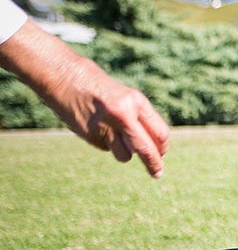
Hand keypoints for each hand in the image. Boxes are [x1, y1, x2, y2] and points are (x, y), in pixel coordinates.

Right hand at [60, 61, 170, 177]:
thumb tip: (152, 147)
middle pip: (146, 149)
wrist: (63, 76)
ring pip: (125, 155)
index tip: (162, 154)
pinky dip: (104, 142)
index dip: (162, 147)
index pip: (160, 133)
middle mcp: (124, 115)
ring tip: (113, 135)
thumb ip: (138, 118)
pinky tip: (94, 126)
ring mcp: (106, 127)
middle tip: (157, 174)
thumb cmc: (98, 86)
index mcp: (136, 102)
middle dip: (154, 164)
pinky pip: (105, 148)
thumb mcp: (125, 97)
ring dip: (124, 153)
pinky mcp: (90, 135)